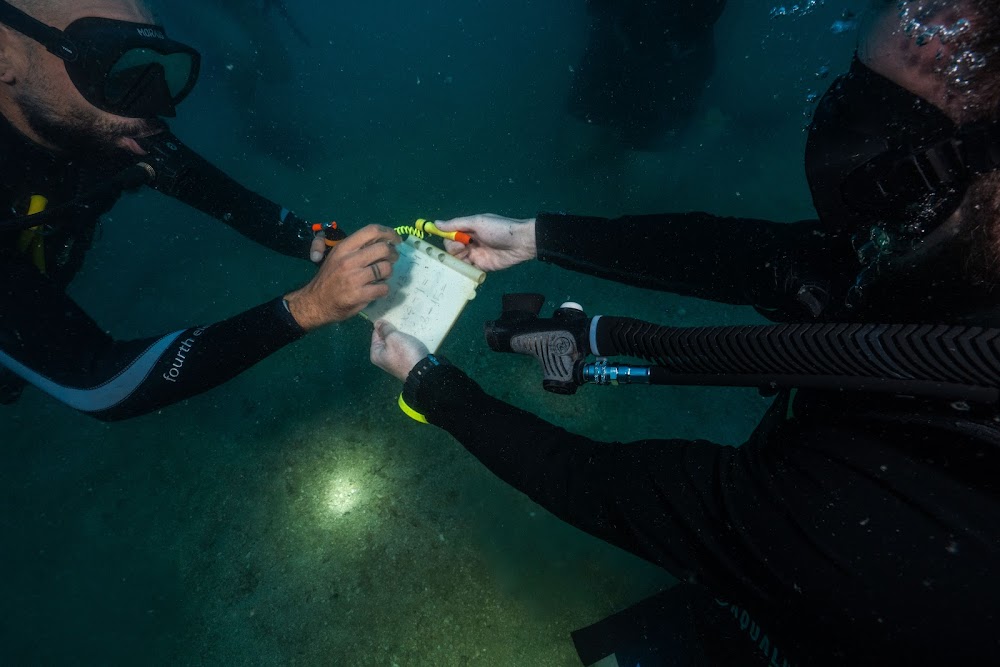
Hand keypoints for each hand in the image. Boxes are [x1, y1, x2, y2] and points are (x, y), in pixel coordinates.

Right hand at [284, 225, 399, 330]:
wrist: (316, 302)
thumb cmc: (329, 277)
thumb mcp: (338, 256)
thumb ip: (358, 247)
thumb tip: (383, 240)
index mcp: (344, 247)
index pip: (372, 231)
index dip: (389, 233)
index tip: (396, 240)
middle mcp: (349, 260)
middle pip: (383, 249)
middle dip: (393, 254)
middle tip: (392, 259)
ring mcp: (354, 278)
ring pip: (386, 268)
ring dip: (388, 273)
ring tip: (382, 276)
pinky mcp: (359, 295)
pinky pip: (383, 288)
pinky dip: (384, 289)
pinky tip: (377, 290)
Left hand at [370, 320, 428, 380]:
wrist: (423, 371)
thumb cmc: (405, 354)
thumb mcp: (393, 337)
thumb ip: (385, 329)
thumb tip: (377, 322)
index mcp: (376, 354)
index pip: (376, 334)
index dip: (384, 325)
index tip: (393, 318)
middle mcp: (383, 359)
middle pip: (386, 339)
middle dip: (394, 331)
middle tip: (402, 322)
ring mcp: (395, 361)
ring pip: (397, 343)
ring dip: (402, 336)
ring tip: (409, 328)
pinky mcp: (405, 362)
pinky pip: (404, 349)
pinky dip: (408, 343)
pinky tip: (414, 337)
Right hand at [434, 213, 536, 271]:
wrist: (521, 242)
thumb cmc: (499, 229)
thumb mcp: (477, 222)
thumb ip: (457, 223)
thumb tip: (435, 223)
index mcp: (468, 230)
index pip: (450, 235)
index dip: (448, 238)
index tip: (452, 241)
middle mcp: (470, 243)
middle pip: (451, 249)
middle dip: (454, 249)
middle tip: (465, 247)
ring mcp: (475, 256)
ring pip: (458, 261)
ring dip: (458, 261)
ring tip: (468, 258)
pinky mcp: (481, 267)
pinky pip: (468, 271)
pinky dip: (464, 271)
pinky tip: (465, 270)